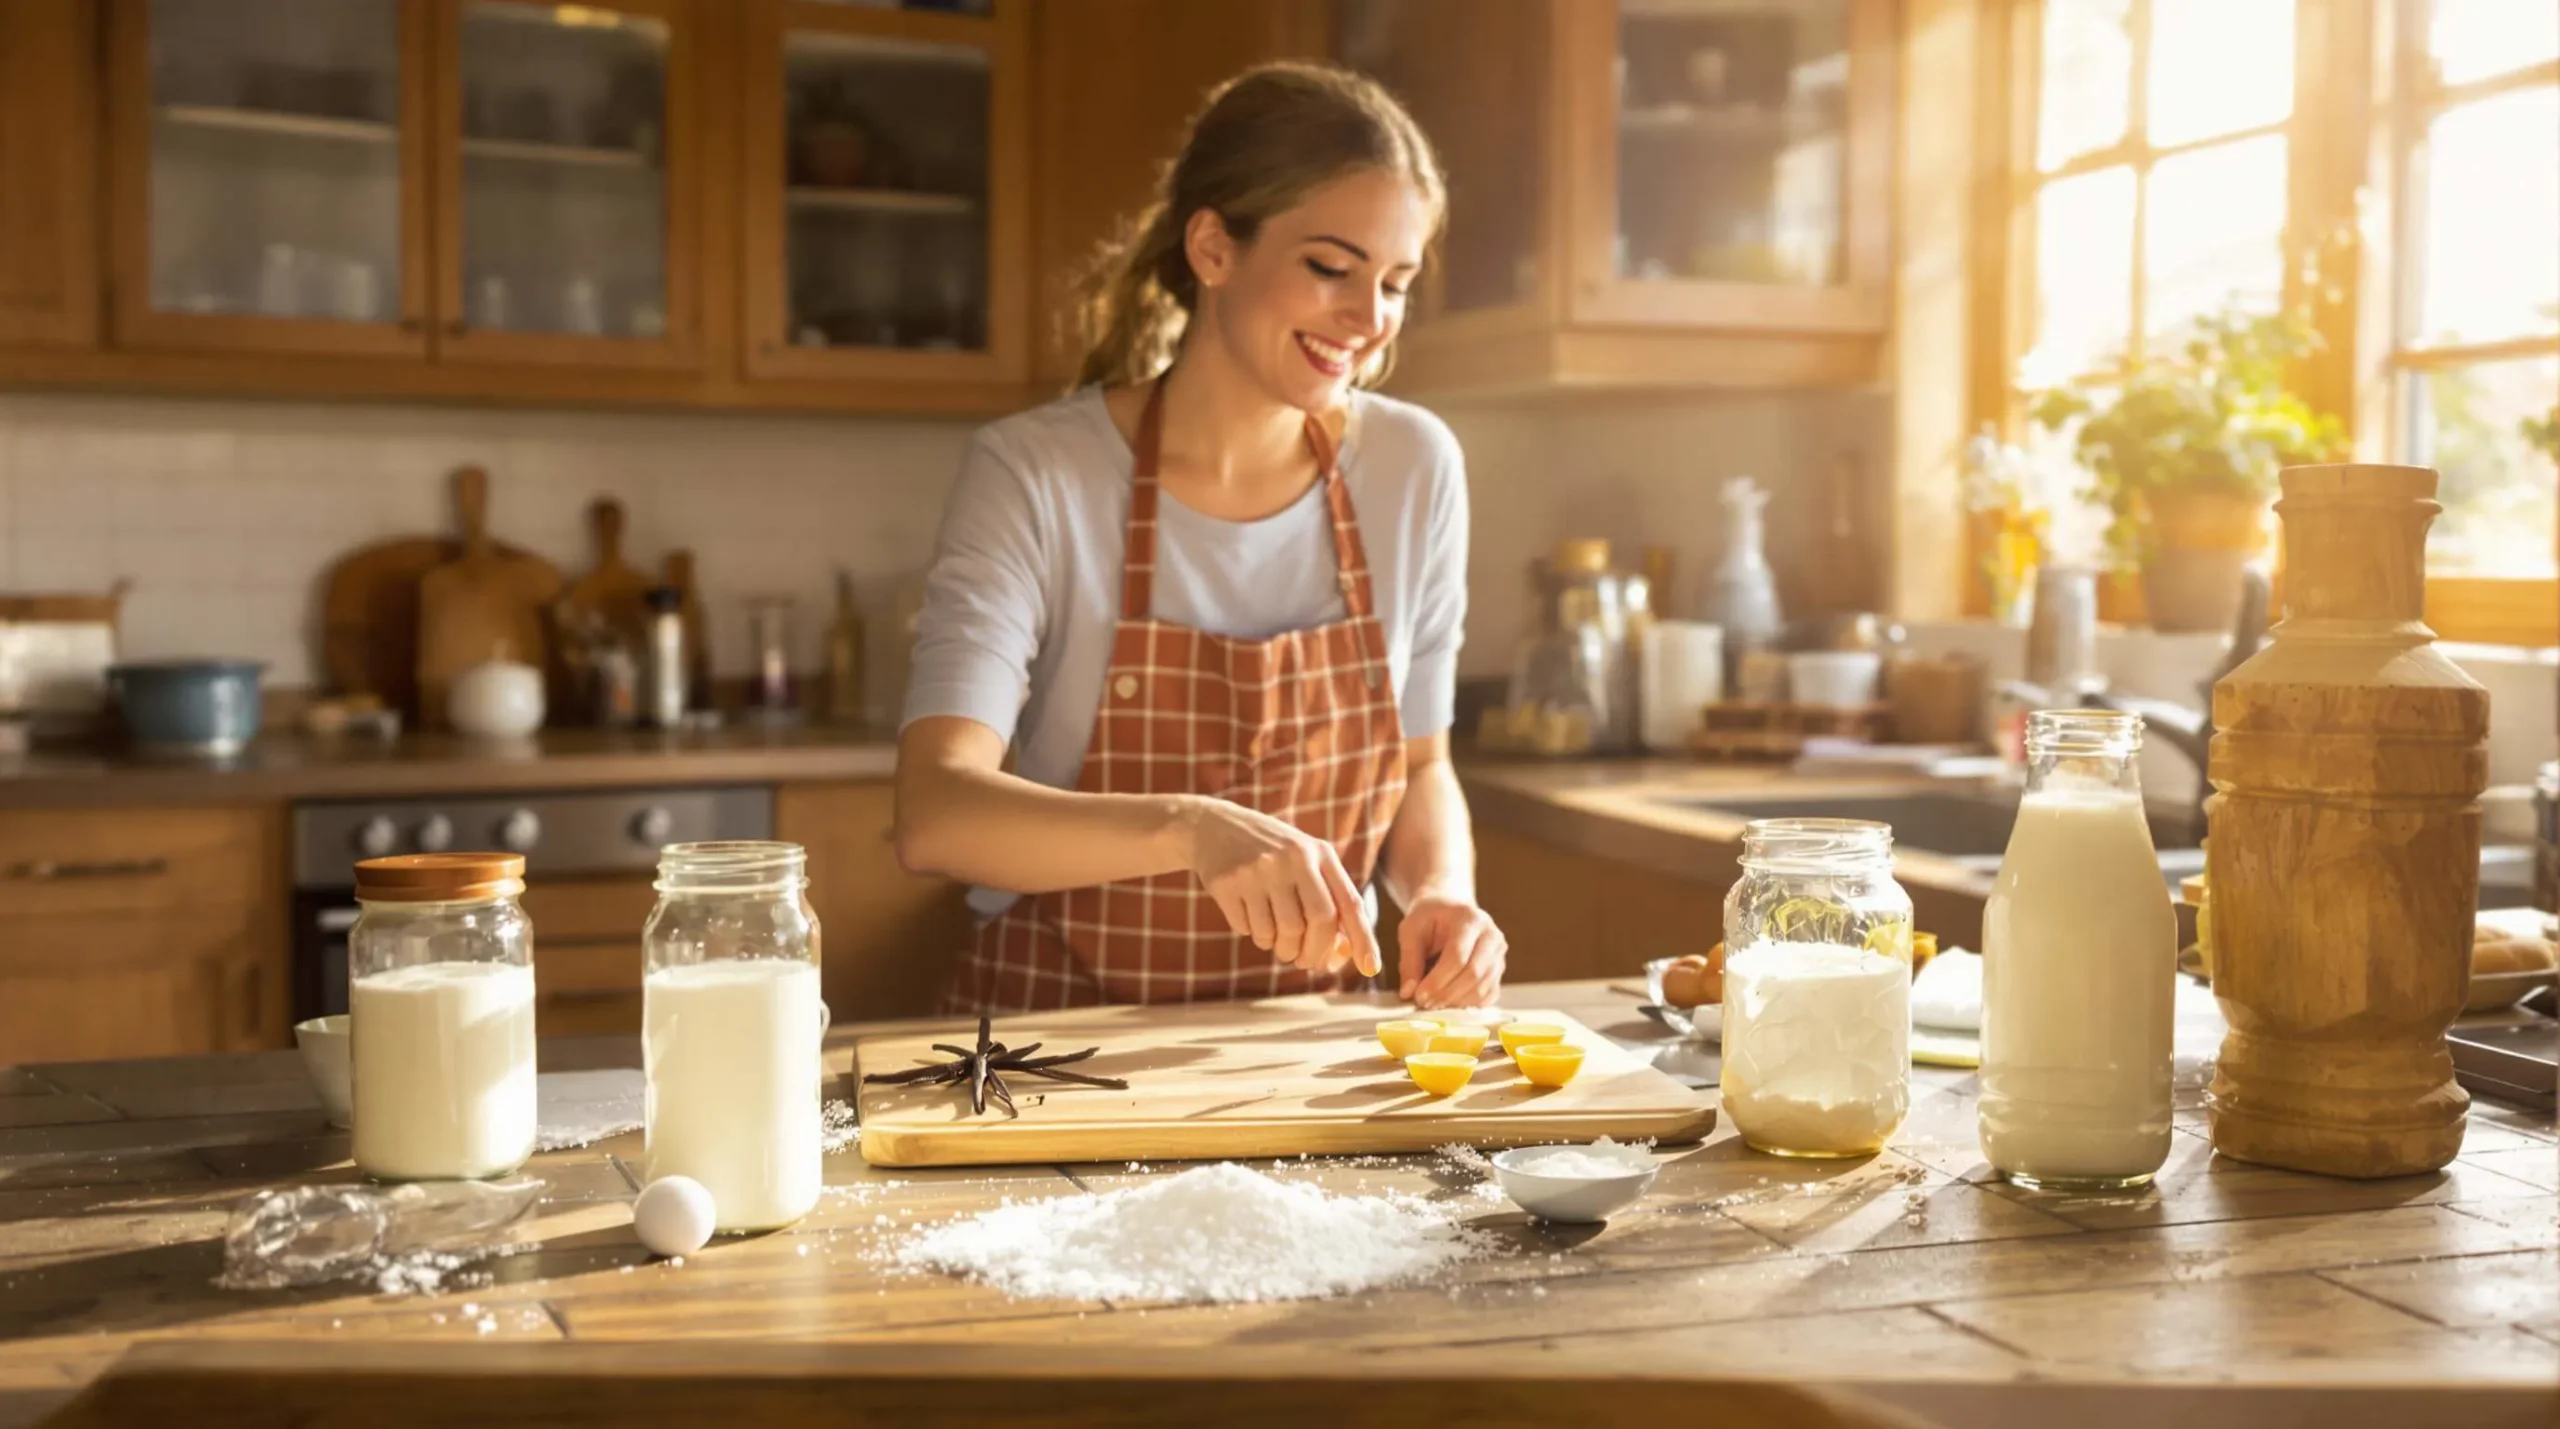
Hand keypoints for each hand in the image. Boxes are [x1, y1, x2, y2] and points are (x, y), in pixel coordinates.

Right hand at [1182, 797, 1380, 978]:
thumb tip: (1339, 956)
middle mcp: (1293, 858)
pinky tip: (1250, 915)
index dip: (1363, 939)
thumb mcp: (1305, 862)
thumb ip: (1328, 900)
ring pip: (1280, 933)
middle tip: (1303, 961)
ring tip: (1274, 936)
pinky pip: (1248, 930)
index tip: (1370, 969)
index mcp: (1320, 853)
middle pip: (1318, 922)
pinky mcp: (1228, 883)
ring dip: (1280, 948)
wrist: (1215, 825)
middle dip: (1314, 952)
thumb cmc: (1272, 854)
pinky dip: (1253, 934)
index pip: (1349, 903)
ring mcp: (1258, 869)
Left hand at [1396, 893, 1506, 1009]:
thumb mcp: (1411, 931)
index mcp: (1470, 919)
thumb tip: (1408, 993)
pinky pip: (1488, 995)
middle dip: (1447, 993)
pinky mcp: (1499, 970)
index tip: (1418, 996)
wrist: (1448, 910)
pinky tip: (1448, 1002)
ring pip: (1483, 987)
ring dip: (1456, 1002)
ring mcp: (1499, 954)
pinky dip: (1468, 1004)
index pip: (1458, 955)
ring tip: (1433, 1003)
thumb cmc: (1428, 919)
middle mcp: (1491, 935)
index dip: (1438, 980)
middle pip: (1474, 973)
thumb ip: (1409, 961)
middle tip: (1424, 1004)